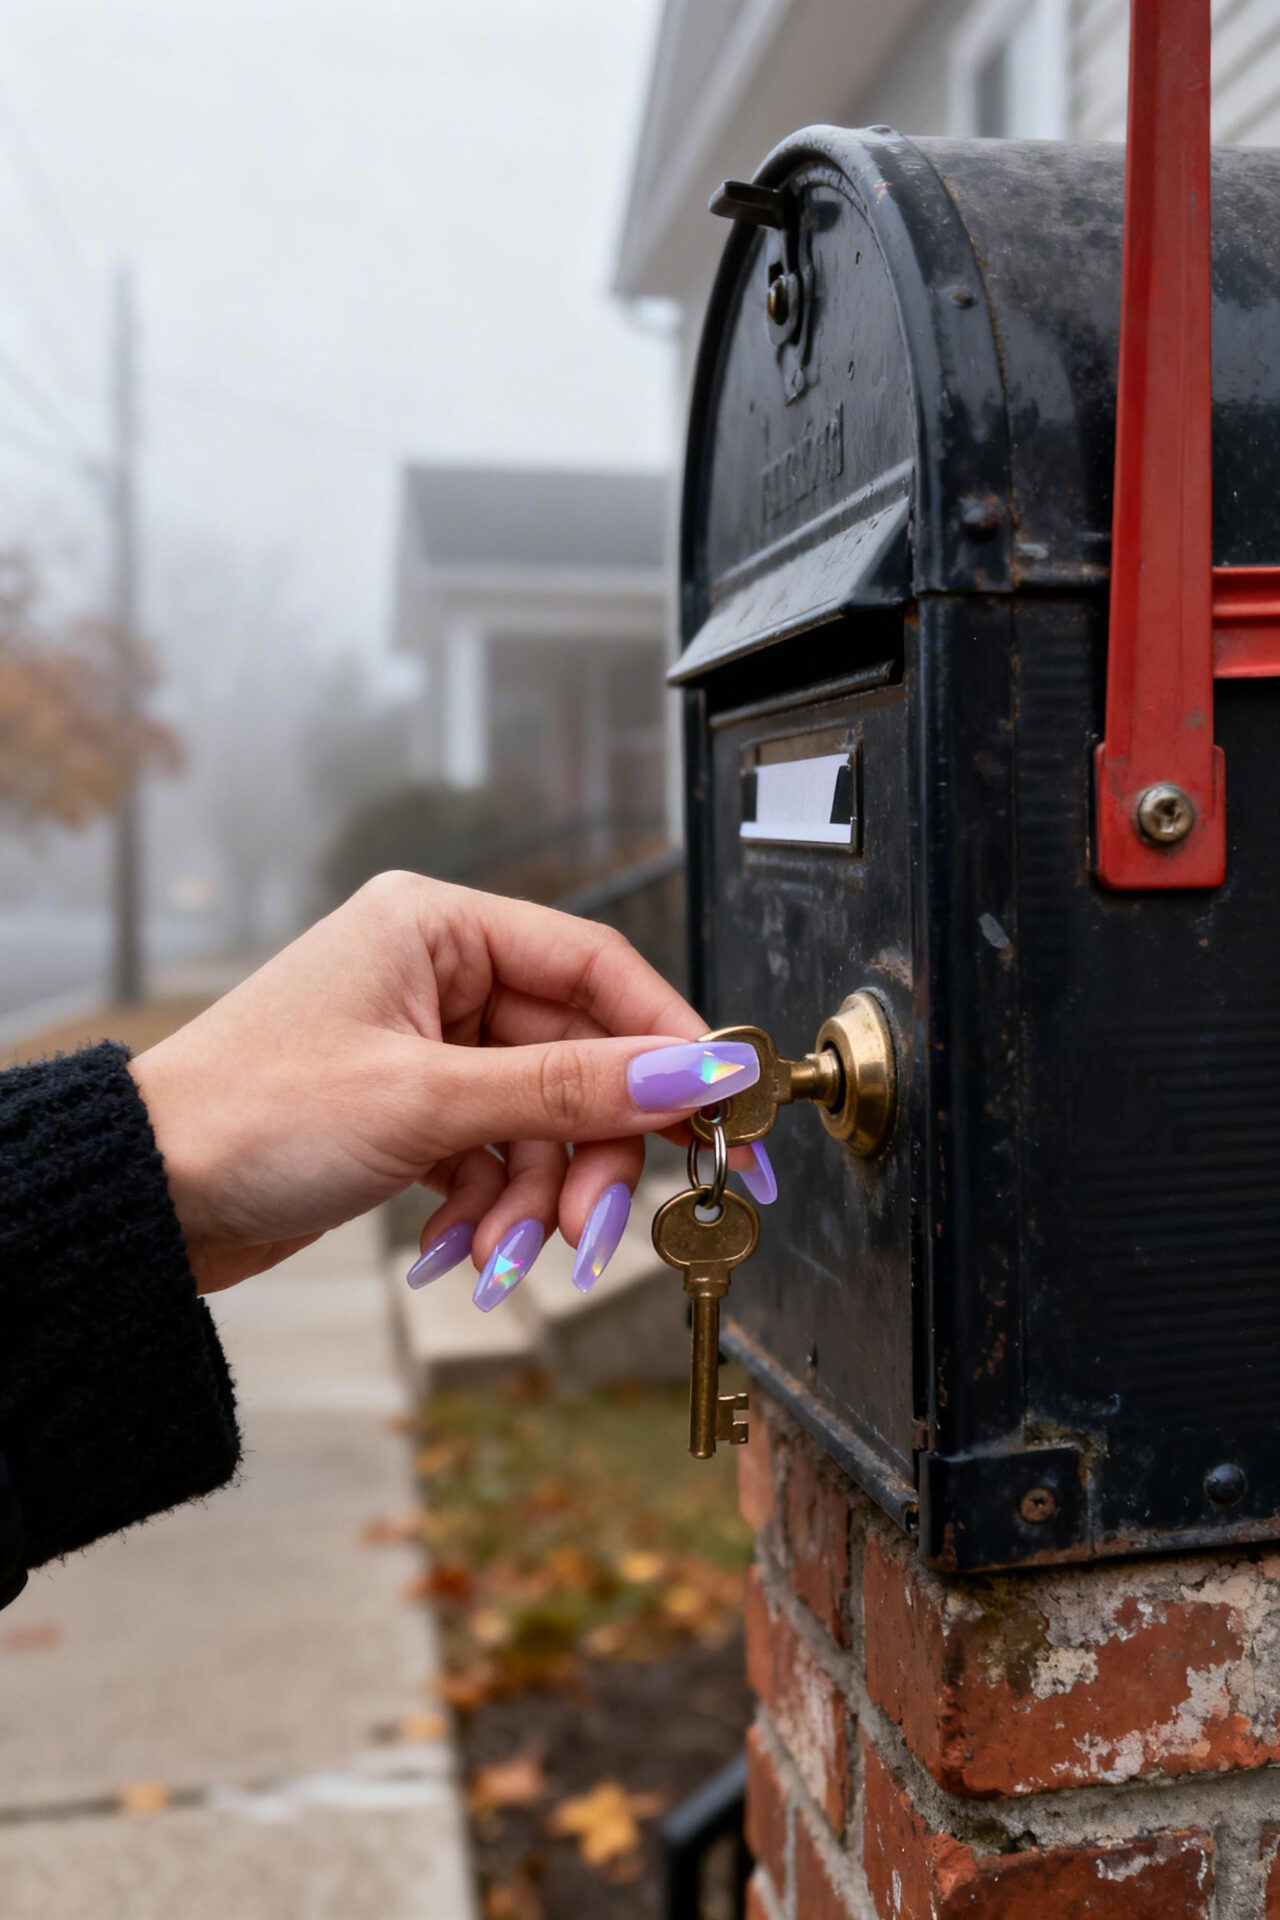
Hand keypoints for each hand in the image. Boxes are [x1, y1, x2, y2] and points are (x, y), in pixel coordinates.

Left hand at [129, 872, 758, 1295]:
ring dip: (534, 1200)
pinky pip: (494, 1156)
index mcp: (438, 927)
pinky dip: (489, 1210)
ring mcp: (425, 1046)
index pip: (597, 969)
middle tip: (595, 1230)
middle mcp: (437, 975)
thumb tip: (698, 1072)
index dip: (670, 1044)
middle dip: (589, 1155)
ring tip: (501, 1258)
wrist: (142, 1202)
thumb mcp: (429, 1101)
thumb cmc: (249, 1116)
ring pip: (539, 1121)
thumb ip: (574, 1088)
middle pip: (576, 1059)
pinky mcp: (412, 1110)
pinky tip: (455, 1252)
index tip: (725, 1113)